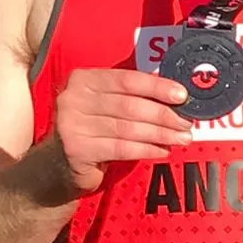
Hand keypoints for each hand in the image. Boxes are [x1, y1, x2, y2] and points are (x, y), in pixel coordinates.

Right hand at [54, 68, 192, 194]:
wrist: (56, 163)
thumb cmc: (91, 128)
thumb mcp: (105, 103)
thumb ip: (131, 95)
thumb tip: (174, 94)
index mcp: (83, 79)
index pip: (127, 79)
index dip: (157, 87)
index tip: (182, 95)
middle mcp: (73, 98)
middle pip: (130, 105)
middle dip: (164, 115)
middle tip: (186, 123)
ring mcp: (71, 124)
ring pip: (128, 128)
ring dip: (160, 134)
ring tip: (181, 138)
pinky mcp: (76, 149)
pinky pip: (121, 148)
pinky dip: (146, 149)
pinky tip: (162, 151)